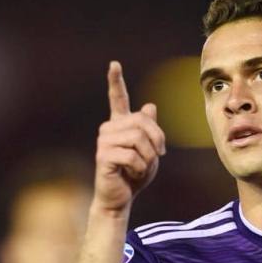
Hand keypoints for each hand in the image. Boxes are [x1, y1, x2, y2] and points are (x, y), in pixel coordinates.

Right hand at [93, 61, 165, 213]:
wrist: (119, 198)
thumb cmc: (133, 176)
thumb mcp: (149, 152)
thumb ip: (149, 131)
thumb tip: (150, 106)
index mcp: (120, 125)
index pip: (118, 99)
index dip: (116, 81)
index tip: (114, 64)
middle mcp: (109, 129)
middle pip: (142, 121)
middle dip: (157, 140)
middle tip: (157, 156)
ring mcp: (104, 141)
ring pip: (138, 139)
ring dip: (148, 157)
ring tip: (141, 168)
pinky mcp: (103, 156)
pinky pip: (132, 156)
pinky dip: (140, 168)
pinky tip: (133, 175)